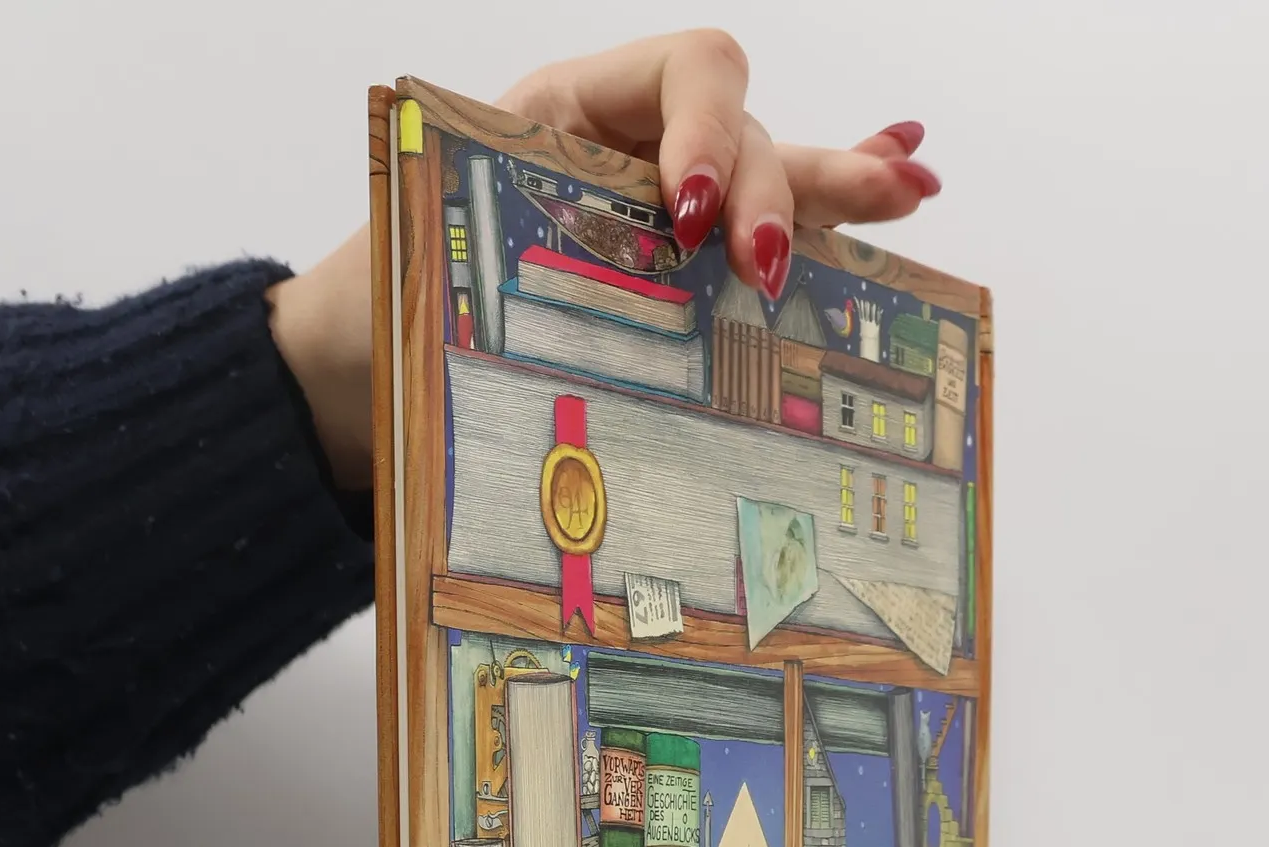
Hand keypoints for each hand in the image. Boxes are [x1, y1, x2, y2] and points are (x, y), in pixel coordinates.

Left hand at [269, 33, 941, 492]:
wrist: (359, 354)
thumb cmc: (391, 298)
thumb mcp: (446, 258)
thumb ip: (526, 261)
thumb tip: (598, 304)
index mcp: (569, 111)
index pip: (686, 71)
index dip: (712, 134)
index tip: (691, 218)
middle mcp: (631, 145)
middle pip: (744, 127)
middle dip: (770, 189)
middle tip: (759, 268)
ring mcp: (665, 202)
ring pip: (771, 175)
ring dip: (836, 188)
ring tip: (910, 193)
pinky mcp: (682, 263)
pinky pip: (768, 221)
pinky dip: (833, 207)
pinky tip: (907, 187)